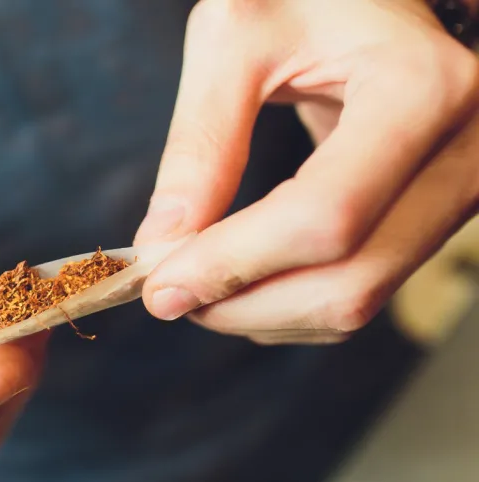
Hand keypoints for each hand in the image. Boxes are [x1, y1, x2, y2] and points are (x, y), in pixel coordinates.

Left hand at [137, 0, 478, 344]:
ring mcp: (454, 193)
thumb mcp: (237, 39)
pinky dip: (286, 306)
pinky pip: (360, 293)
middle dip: (241, 305)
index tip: (160, 285)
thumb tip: (161, 243)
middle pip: (348, 281)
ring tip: (195, 284)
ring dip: (259, 314)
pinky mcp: (429, 218)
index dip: (234, 264)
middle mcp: (459, 154)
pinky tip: (240, 280)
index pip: (325, 216)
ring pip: (355, 303)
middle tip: (167, 294)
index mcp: (419, 90)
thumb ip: (201, 140)